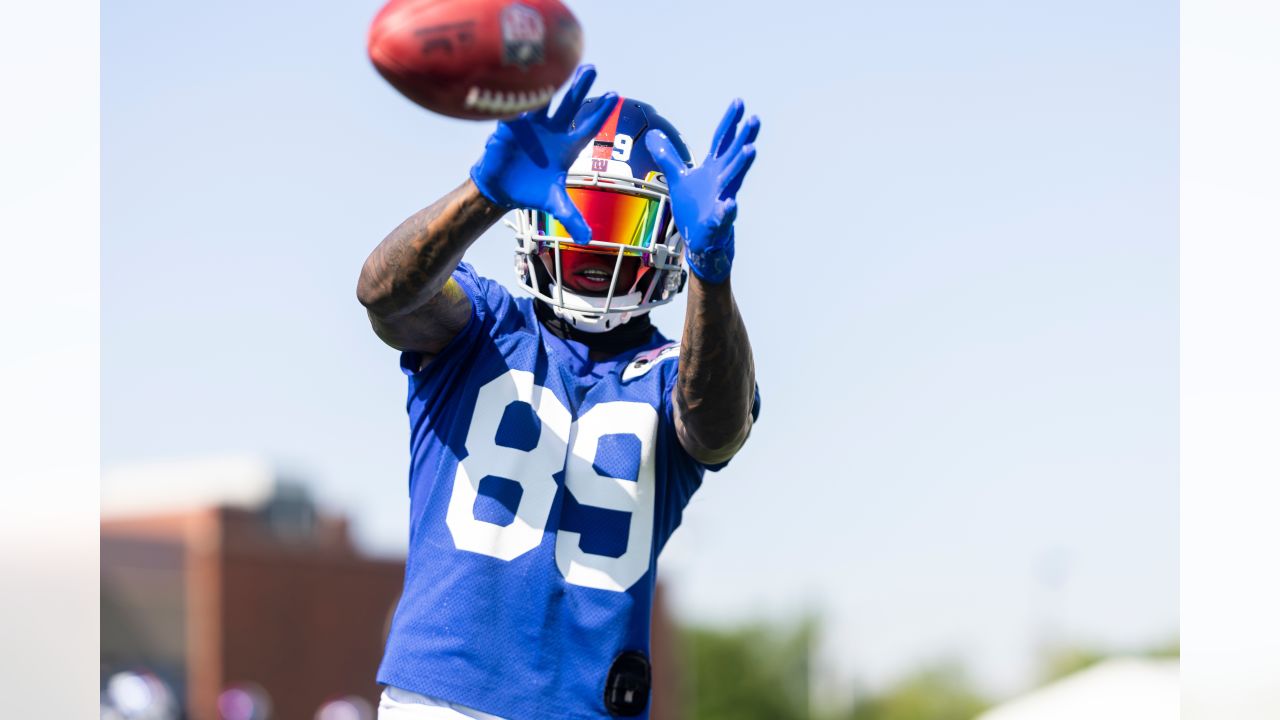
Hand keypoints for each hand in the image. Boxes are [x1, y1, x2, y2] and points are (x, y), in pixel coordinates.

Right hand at [469, 65, 616, 243]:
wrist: (503, 189)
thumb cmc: (533, 190)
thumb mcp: (554, 203)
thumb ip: (571, 216)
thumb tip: (587, 238)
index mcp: (566, 146)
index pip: (587, 126)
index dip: (599, 112)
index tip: (614, 95)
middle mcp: (551, 131)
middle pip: (568, 106)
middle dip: (579, 87)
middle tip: (591, 68)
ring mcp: (530, 127)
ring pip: (542, 102)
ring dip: (548, 87)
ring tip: (555, 68)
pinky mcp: (509, 129)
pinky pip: (513, 113)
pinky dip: (516, 103)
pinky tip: (521, 89)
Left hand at [646, 99, 758, 283]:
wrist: (702, 244)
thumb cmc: (695, 211)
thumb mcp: (679, 179)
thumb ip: (668, 157)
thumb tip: (654, 135)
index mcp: (713, 171)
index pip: (722, 142)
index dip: (730, 122)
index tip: (739, 102)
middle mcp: (721, 183)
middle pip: (733, 156)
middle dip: (744, 137)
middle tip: (755, 119)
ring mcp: (721, 202)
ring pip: (733, 182)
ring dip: (741, 165)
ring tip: (750, 149)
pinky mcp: (717, 224)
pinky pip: (723, 216)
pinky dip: (726, 211)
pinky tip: (730, 204)